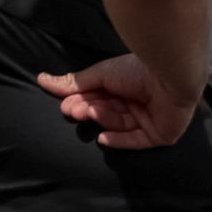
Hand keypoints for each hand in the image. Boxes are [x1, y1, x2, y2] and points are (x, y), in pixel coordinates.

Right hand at [36, 55, 198, 148]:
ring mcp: (151, 119)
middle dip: (88, 110)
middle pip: (108, 112)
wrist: (169, 74)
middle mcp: (139, 102)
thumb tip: (42, 79)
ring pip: (120, 124)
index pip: (100, 98)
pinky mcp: (161, 134)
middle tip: (72, 109)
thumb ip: (75, 82)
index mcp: (127, 86)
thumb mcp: (100, 74)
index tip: (63, 103)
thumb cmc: (137, 70)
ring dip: (102, 119)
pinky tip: (103, 137)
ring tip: (90, 110)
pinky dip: (119, 140)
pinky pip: (137, 141)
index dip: (82, 101)